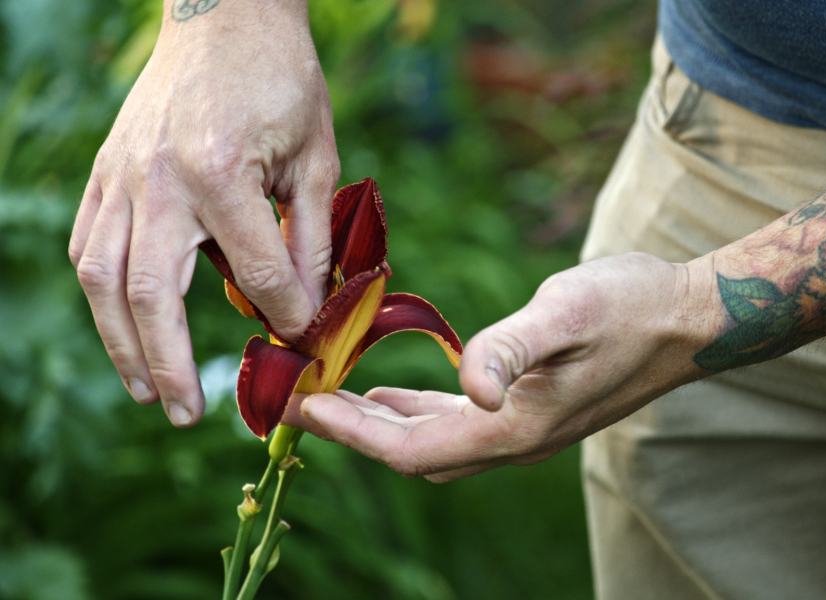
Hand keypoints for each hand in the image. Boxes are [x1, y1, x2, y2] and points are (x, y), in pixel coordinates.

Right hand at [68, 0, 339, 426]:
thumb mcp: (315, 156)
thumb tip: (307, 307)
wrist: (224, 13)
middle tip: (185, 413)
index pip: (256, 276)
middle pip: (154, 294)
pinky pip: (88, 244)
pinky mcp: (104, 171)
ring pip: (104, 278)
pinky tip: (121, 326)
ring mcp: (120, 175)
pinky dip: (102, 293)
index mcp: (221, 173)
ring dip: (120, 343)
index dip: (284, 319)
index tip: (301, 347)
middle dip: (171, 363)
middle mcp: (158, 179)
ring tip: (146, 390)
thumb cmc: (280, 80)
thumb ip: (310, 237)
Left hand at [283, 253, 715, 481]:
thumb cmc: (631, 306)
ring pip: (436, 444)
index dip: (351, 433)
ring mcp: (527, 429)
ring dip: (383, 427)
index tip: (298, 408)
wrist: (690, 319)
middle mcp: (516, 440)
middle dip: (355, 435)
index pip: (411, 448)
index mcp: (515, 426)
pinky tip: (399, 393)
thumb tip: (470, 387)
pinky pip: (459, 425)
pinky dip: (417, 414)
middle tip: (299, 405)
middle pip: (415, 454)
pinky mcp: (534, 409)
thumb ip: (514, 347)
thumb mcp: (568, 311)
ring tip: (335, 401)